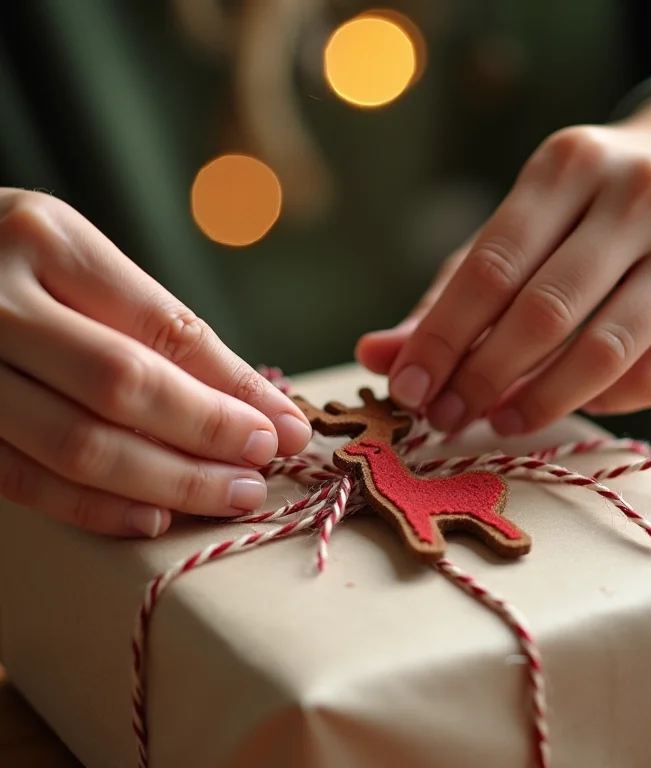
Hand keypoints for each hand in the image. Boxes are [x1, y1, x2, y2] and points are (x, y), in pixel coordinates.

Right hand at [0, 190, 311, 536]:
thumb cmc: (15, 264)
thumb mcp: (82, 264)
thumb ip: (157, 327)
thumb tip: (256, 402)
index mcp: (48, 240)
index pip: (165, 329)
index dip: (233, 387)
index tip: (285, 425)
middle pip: (124, 387)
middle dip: (208, 436)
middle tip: (263, 466)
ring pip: (76, 443)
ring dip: (167, 481)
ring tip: (231, 495)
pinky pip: (23, 479)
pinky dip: (95, 507)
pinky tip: (153, 516)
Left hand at [358, 92, 650, 434]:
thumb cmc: (585, 214)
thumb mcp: (515, 232)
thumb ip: (448, 296)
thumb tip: (375, 355)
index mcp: (568, 167)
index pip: (490, 268)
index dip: (441, 339)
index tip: (408, 389)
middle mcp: (640, 195)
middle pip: (542, 313)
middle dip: (481, 378)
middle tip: (446, 417)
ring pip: (603, 352)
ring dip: (538, 402)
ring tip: (499, 422)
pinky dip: (601, 403)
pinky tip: (569, 403)